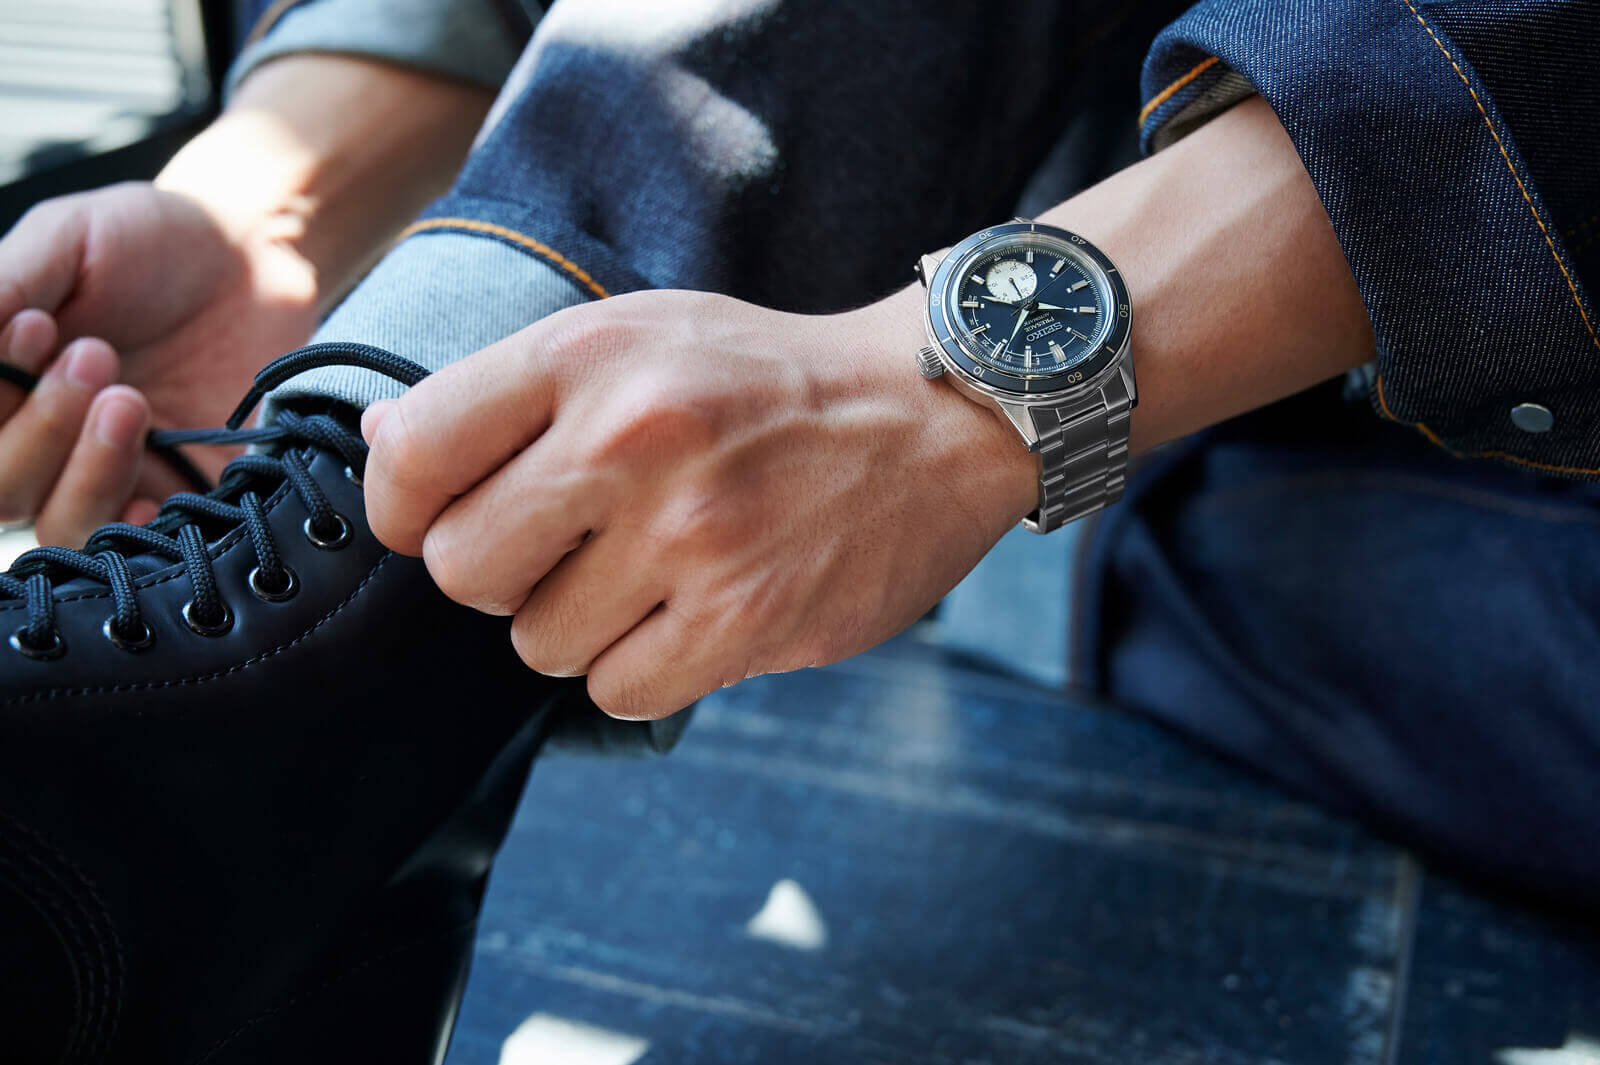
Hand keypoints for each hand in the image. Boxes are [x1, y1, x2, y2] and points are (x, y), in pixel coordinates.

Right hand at [0, 182, 318, 542]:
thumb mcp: (63, 240)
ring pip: (59, 525)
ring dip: (85, 470)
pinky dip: (136, 527)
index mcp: (1, 385)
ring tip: (128, 400)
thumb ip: (3, 287)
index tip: (37, 327)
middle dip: (39, 427)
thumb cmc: (150, 240)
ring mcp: (108, 476)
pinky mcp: (179, 495)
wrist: (253, 255)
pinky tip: (153, 496)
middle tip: (96, 355)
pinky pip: (140, 545)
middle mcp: (41, 442)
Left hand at [360, 288, 1037, 718]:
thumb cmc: (769, 380)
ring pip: (540, 645)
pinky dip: (641, 668)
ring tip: (654, 571)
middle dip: (500, 576)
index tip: (442, 517)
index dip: (406, 508)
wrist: (933, 416)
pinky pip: (618, 692)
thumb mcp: (641, 333)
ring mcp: (693, 537)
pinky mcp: (747, 619)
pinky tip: (691, 615)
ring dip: (581, 624)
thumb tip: (384, 443)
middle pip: (464, 570)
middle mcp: (633, 440)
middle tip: (564, 550)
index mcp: (592, 357)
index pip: (414, 453)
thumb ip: (513, 387)